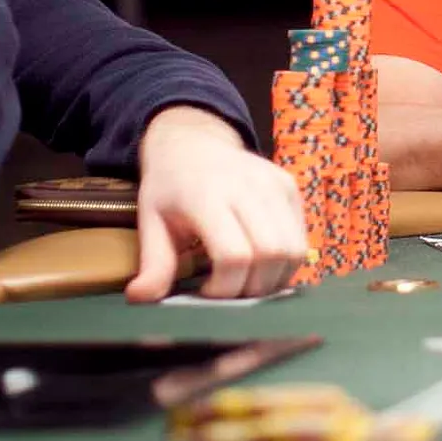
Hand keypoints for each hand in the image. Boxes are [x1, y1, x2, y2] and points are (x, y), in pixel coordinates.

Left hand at [125, 106, 307, 301]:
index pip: (234, 255)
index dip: (226, 287)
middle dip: (253, 287)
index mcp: (206, 195)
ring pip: (294, 249)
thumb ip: (153, 263)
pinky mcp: (290, 186)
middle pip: (270, 254)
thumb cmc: (169, 188)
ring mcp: (274, 183)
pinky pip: (301, 238)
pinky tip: (262, 263)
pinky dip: (286, 261)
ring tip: (249, 282)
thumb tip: (140, 298)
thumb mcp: (151, 222)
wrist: (193, 142)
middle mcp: (247, 186)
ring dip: (275, 278)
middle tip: (231, 291)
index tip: (207, 293)